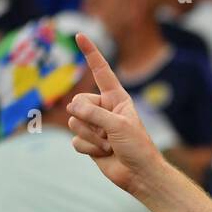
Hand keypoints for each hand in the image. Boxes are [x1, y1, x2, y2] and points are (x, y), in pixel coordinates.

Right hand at [66, 33, 162, 194]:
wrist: (140, 175)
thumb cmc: (138, 148)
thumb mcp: (119, 126)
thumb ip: (93, 114)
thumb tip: (71, 109)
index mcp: (117, 99)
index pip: (101, 72)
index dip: (91, 53)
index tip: (80, 35)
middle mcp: (104, 109)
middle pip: (77, 103)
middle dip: (90, 121)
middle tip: (109, 135)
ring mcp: (95, 125)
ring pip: (73, 123)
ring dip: (91, 138)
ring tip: (110, 145)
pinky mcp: (89, 142)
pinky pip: (75, 140)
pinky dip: (88, 149)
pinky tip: (104, 154)